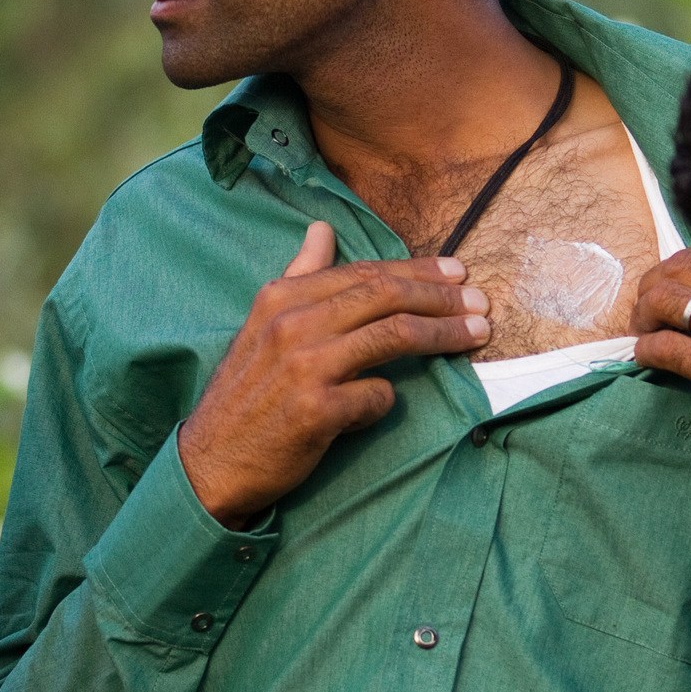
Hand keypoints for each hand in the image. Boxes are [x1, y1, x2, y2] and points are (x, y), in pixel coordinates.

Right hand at [180, 222, 489, 523]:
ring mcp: (304, 366)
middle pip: (385, 297)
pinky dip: (387, 399)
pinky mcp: (315, 411)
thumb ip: (299, 276)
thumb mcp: (263, 324)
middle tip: (480, 302)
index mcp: (281, 296)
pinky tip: (383, 404)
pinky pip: (376, 396)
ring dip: (443, 335)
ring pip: (394, 337)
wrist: (210, 462)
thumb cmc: (246, 394)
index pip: (364, 273)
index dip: (417, 271)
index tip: (457, 273)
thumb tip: (323, 229)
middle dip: (441, 297)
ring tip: (477, 335)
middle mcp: (292, 323)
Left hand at [631, 247, 690, 496]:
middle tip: (646, 311)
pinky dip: (646, 349)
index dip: (676, 268)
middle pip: (676, 270)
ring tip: (643, 332)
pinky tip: (646, 357)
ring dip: (642, 315)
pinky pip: (667, 347)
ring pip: (665, 301)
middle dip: (651, 288)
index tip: (669, 286)